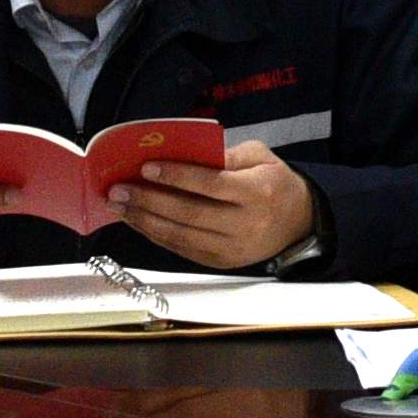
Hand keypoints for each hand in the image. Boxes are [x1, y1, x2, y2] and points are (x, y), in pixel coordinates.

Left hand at [112, 139, 321, 269]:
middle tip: (118, 189)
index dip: (177, 177)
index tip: (146, 167)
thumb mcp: (261, 156)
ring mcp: (231, 248)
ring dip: (144, 220)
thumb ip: (226, 155)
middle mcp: (244, 224)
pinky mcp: (220, 262)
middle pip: (189, 213)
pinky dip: (156, 235)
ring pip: (180, 235)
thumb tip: (184, 154)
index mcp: (256, 192)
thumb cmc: (274, 182)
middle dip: (149, 200)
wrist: (298, 223)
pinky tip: (137, 221)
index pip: (210, 185)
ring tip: (119, 206)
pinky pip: (182, 249)